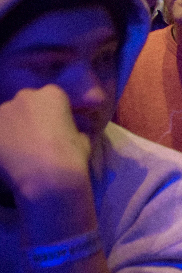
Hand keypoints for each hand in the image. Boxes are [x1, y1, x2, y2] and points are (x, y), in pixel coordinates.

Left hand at [0, 86, 91, 209]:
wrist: (47, 178)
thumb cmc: (71, 157)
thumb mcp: (83, 139)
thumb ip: (71, 129)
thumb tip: (66, 134)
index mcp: (53, 94)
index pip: (52, 98)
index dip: (53, 114)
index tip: (56, 128)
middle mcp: (26, 96)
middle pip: (27, 103)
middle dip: (30, 118)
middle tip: (36, 139)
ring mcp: (3, 111)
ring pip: (8, 117)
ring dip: (13, 129)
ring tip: (20, 151)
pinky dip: (3, 143)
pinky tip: (9, 157)